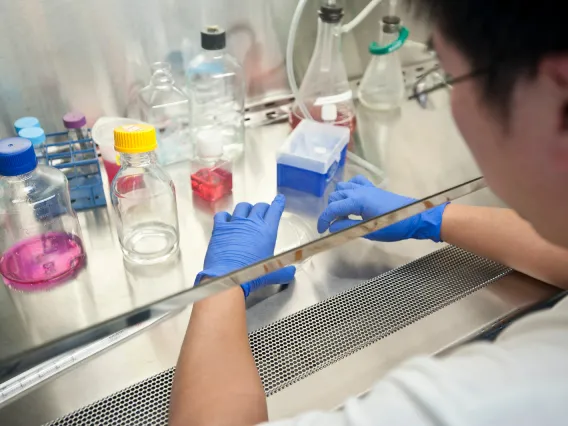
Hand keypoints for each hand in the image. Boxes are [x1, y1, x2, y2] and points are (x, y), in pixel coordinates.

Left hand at [195, 195, 295, 297]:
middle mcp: (252, 223)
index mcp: (267, 230)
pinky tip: (226, 220)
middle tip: (263, 211)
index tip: (279, 199)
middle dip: (263, 208)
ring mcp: (235, 223)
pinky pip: (222, 215)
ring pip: (242, 207)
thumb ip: (284, 272)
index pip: (275, 210)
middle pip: (259, 207)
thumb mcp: (273, 273)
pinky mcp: (220, 228)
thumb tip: (291, 273)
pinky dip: (225, 216)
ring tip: (246, 213)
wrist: (228, 276)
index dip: (278, 203)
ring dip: (246, 209)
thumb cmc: (253, 274)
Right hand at [317, 175, 448, 241]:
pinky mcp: (371, 188)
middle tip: (335, 225)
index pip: (332, 208)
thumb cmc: (393, 226)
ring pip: (342, 188)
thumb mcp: (369, 230)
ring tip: (342, 214)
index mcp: (357, 201)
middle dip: (331, 211)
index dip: (324, 220)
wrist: (414, 217)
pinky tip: (350, 199)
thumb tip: (333, 227)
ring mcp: (365, 187)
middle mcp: (358, 190)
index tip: (321, 230)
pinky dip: (348, 189)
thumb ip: (348, 227)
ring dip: (338, 200)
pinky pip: (354, 182)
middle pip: (334, 197)